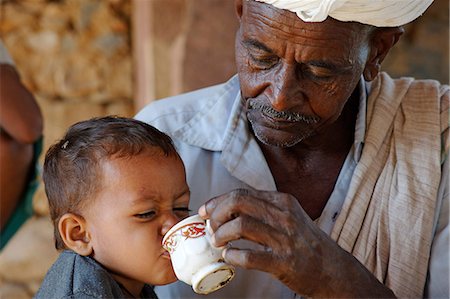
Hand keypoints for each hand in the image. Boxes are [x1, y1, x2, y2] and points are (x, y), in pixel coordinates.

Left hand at [199, 189, 394, 297]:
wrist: (333, 269)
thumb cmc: (305, 243)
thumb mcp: (289, 217)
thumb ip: (264, 210)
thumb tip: (227, 210)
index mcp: (282, 201)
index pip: (241, 193)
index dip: (217, 202)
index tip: (205, 212)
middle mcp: (283, 216)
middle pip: (238, 202)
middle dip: (217, 214)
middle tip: (211, 228)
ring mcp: (285, 239)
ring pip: (240, 225)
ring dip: (221, 235)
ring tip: (218, 243)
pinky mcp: (284, 262)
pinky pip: (249, 256)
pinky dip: (233, 256)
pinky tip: (230, 257)